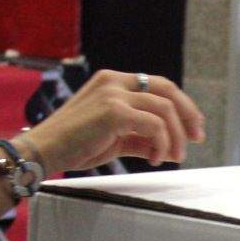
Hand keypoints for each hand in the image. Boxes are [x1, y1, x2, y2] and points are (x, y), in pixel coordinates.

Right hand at [22, 70, 206, 170]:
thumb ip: (142, 138)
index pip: (157, 86)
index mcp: (112, 81)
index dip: (180, 105)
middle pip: (167, 89)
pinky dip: (161, 144)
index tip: (192, 127)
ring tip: (173, 157)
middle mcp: (114, 81)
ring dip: (175, 137)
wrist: (42, 152)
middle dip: (188, 114)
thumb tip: (171, 148)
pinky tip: (155, 159)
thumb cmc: (73, 146)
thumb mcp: (113, 139)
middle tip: (197, 137)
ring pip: (165, 109)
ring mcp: (114, 93)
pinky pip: (154, 125)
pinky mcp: (114, 111)